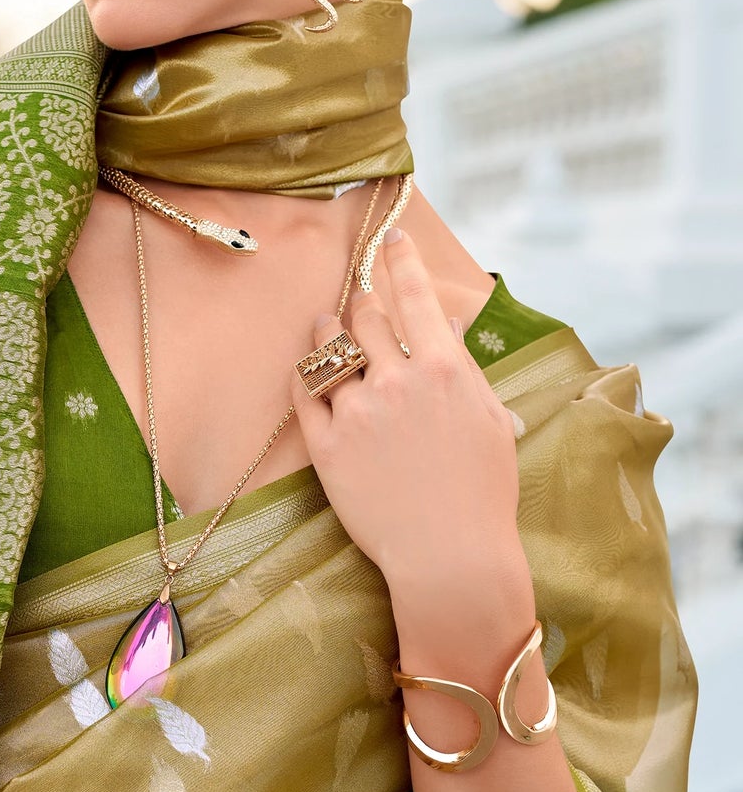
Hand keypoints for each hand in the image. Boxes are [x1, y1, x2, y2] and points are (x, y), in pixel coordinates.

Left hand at [290, 228, 523, 609]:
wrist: (449, 555)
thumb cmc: (481, 490)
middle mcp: (397, 381)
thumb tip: (448, 322)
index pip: (416, 294)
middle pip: (368, 317)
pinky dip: (304, 374)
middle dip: (365, 302)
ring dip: (328, 330)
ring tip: (327, 324)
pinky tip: (307, 369)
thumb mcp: (488, 418)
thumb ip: (463, 366)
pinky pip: (303, 392)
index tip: (390, 236)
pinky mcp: (326, 445)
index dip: (401, 258)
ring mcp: (357, 412)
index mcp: (444, 369)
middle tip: (361, 298)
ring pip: (330, 349)